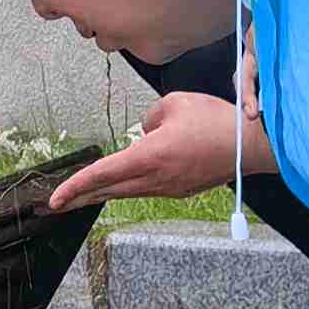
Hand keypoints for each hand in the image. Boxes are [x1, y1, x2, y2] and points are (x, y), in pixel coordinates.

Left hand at [55, 91, 238, 208]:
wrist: (253, 147)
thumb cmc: (216, 121)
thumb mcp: (175, 103)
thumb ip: (149, 118)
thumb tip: (145, 133)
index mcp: (149, 156)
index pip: (101, 174)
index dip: (75, 186)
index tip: (55, 198)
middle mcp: (156, 178)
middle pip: (109, 190)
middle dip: (80, 197)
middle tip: (56, 205)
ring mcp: (170, 188)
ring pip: (127, 192)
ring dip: (103, 193)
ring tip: (81, 197)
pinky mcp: (182, 189)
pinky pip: (147, 189)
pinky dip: (128, 188)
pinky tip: (121, 185)